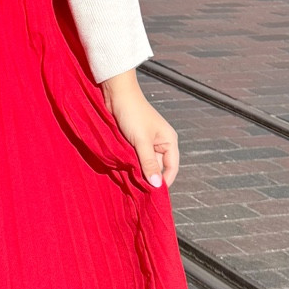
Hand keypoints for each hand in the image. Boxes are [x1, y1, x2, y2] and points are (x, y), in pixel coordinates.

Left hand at [102, 71, 179, 188]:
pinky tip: (124, 169)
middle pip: (157, 167)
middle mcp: (161, 143)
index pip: (171, 169)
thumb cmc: (132, 114)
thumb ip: (148, 163)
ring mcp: (147, 142)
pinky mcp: (134, 140)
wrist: (117, 93)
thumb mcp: (141, 141)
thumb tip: (156, 185)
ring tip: (129, 180)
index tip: (152, 195)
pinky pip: (135, 156)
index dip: (163, 182)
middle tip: (137, 190)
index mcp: (169, 141)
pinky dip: (130, 163)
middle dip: (148, 176)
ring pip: (144, 163)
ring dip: (137, 170)